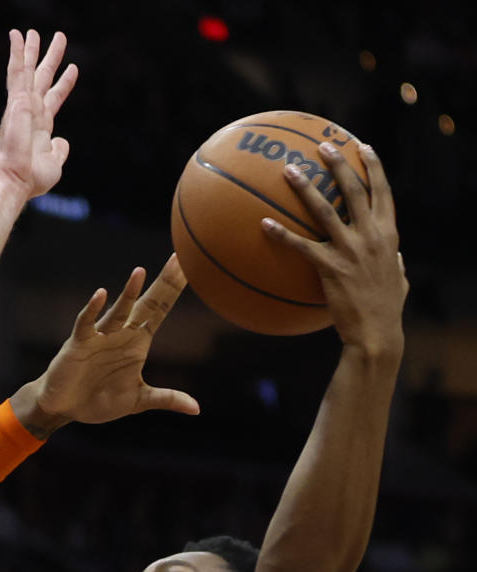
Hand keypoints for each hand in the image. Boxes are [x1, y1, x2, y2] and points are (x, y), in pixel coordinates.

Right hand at [0, 29, 77, 198]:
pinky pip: (17, 72)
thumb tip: (63, 142)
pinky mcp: (16, 101)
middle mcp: (31, 112)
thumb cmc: (31, 179)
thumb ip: (59, 151)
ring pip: (28, 70)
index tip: (73, 68)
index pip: (54, 98)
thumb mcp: (54, 164)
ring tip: (32, 32)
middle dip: (51, 58)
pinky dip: (16, 53)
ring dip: (31, 50)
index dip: (65, 83)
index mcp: (40, 126)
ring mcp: (22, 105)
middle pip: (43, 78)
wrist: (14, 180)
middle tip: (59, 37)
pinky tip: (16, 35)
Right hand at [11, 257, 199, 435]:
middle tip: (179, 258)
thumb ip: (166, 398)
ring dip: (128, 293)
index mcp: (137, 342)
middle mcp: (121, 332)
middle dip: (162, 283)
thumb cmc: (99, 400)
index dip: (174, 290)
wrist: (65, 408)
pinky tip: (101, 295)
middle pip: (146, 303)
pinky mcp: (79, 343)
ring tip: (140, 273)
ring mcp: (100, 335)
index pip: (160, 310)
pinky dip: (93, 309)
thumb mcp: (137, 401)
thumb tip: (196, 408)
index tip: (192, 267)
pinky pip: (87, 322)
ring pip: (118, 310)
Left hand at [262, 143, 406, 357]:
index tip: (364, 147)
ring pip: (325, 210)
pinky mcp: (330, 268)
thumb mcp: (399, 280)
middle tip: (323, 145)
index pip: (382, 192)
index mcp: (388, 234)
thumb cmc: (387, 310)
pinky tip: (264, 224)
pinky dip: (281, 234)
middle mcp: (370, 236)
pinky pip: (301, 246)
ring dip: (306, 187)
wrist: (376, 334)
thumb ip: (396, 263)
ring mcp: (350, 250)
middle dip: (339, 163)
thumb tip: (397, 257)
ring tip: (289, 170)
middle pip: (354, 190)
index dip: (374, 167)